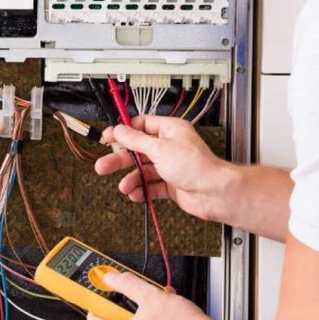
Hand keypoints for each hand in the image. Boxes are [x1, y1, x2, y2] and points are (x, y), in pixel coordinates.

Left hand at [86, 271, 222, 319]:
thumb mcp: (151, 296)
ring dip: (140, 310)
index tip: (100, 292)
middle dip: (123, 305)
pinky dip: (151, 318)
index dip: (96, 302)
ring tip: (152, 300)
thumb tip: (111, 277)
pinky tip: (163, 308)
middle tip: (129, 294)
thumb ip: (127, 284)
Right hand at [94, 115, 235, 221]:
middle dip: (121, 159)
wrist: (214, 193)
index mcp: (170, 130)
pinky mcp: (172, 184)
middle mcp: (170, 147)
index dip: (124, 131)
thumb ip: (136, 140)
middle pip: (138, 150)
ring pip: (144, 170)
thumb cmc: (197, 166)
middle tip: (104, 165)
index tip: (109, 137)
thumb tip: (120, 130)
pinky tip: (136, 194)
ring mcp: (171, 166)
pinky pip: (152, 186)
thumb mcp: (160, 149)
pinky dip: (143, 190)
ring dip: (132, 179)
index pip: (142, 125)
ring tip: (124, 186)